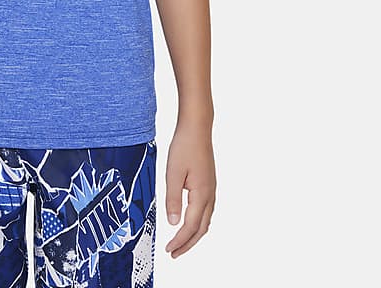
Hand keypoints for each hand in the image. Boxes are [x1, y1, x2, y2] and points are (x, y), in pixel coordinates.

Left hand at [164, 120, 215, 257]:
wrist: (197, 128)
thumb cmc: (184, 146)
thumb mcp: (173, 173)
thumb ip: (173, 199)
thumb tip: (173, 223)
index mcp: (201, 194)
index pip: (190, 226)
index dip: (180, 241)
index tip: (169, 250)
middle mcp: (210, 195)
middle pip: (201, 228)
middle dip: (188, 243)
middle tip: (174, 253)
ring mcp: (211, 189)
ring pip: (205, 220)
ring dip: (194, 234)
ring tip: (181, 242)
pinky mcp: (209, 183)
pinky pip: (206, 210)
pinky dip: (198, 222)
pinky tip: (190, 220)